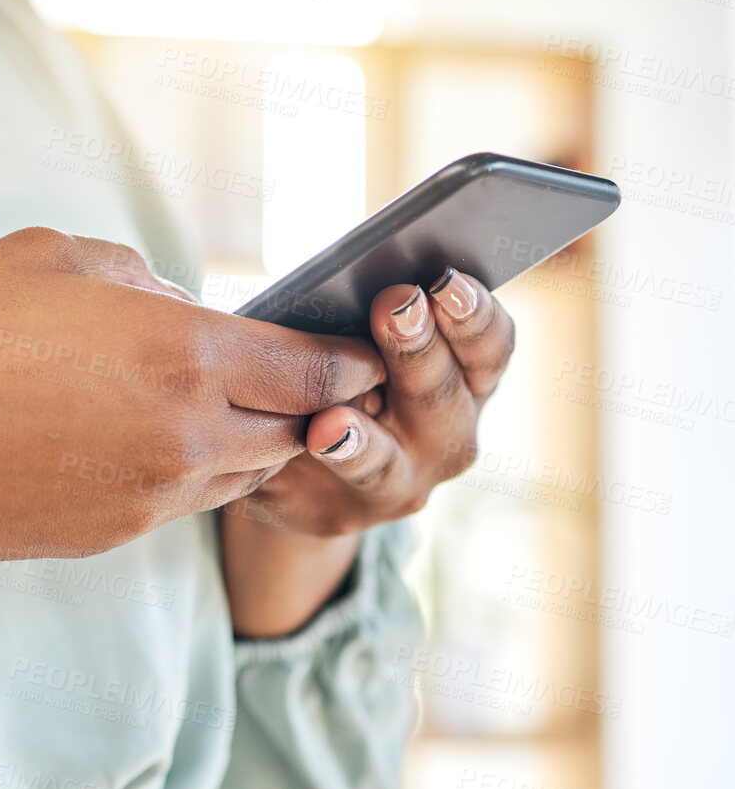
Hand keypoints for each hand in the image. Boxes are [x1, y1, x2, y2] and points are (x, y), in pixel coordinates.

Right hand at [0, 227, 384, 612]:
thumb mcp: (51, 257)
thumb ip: (139, 279)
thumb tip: (177, 306)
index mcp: (181, 352)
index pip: (312, 367)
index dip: (347, 357)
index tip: (362, 350)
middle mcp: (185, 436)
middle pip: (294, 430)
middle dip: (308, 402)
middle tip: (302, 375)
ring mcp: (150, 498)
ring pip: (242, 471)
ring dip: (248, 436)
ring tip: (223, 401)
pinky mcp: (111, 536)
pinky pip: (182, 500)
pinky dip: (189, 467)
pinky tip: (146, 435)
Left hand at [220, 268, 515, 635]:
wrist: (300, 465)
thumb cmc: (339, 372)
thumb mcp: (361, 338)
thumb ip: (371, 315)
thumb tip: (351, 277)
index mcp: (466, 378)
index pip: (489, 345)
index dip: (473, 312)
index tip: (447, 279)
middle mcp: (449, 434)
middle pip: (442, 390)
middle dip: (417, 346)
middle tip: (397, 305)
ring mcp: (403, 481)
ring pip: (387, 457)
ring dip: (363, 435)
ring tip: (335, 417)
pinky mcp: (345, 511)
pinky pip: (331, 484)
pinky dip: (323, 461)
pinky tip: (311, 438)